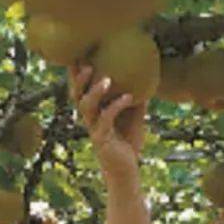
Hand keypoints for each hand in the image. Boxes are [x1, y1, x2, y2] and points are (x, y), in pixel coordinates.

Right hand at [70, 64, 146, 181]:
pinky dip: (116, 107)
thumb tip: (147, 74)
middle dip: (78, 79)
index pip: (81, 88)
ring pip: (86, 107)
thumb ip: (137, 96)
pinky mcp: (101, 140)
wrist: (126, 170)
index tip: (79, 52)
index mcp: (94, 110)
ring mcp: (94, 129)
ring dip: (95, 91)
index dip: (77, 73)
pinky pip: (106, 120)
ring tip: (106, 79)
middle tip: (86, 63)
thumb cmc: (128, 141)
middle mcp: (90, 118)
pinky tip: (129, 97)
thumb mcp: (134, 114)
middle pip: (76, 95)